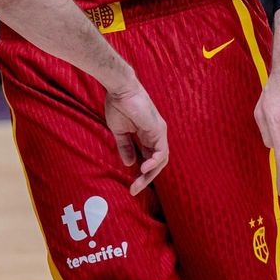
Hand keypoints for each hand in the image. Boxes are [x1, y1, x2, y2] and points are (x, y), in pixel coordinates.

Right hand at [103, 80, 168, 195]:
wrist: (119, 89)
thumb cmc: (118, 105)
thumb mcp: (120, 132)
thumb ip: (125, 147)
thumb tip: (129, 163)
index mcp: (147, 135)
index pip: (149, 158)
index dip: (141, 173)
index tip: (131, 185)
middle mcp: (156, 135)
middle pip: (157, 162)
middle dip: (146, 178)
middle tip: (134, 190)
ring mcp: (159, 132)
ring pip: (161, 160)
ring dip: (150, 174)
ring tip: (138, 184)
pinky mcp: (158, 129)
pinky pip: (161, 151)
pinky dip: (154, 162)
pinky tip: (144, 169)